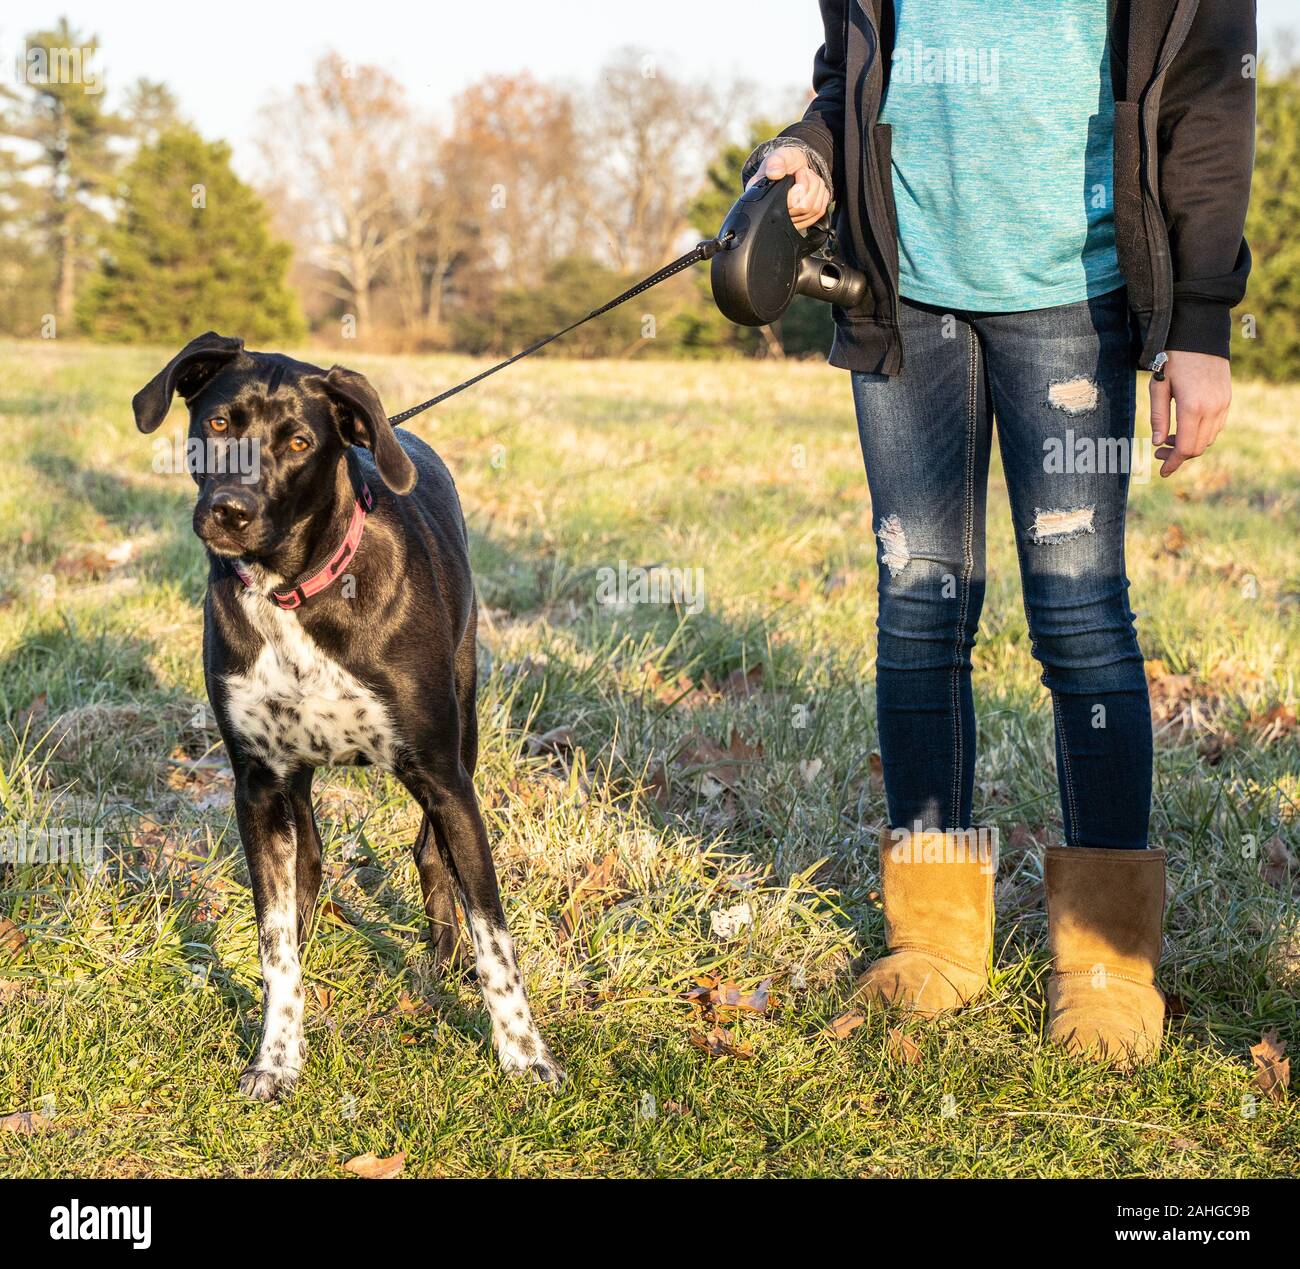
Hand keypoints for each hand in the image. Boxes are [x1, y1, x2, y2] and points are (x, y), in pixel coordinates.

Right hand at [747, 145, 828, 230]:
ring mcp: (791, 220)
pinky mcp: (803, 221)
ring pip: (814, 209)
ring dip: (817, 188)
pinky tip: (813, 186)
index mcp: (765, 201)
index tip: (798, 172)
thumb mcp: (777, 156)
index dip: (799, 187)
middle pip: (804, 207)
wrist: (792, 166)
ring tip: (808, 177)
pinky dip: (822, 195)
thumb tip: (775, 173)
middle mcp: (776, 215)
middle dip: (810, 184)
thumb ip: (775, 162)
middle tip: (804, 172)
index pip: (787, 204)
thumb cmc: (783, 163)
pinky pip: (820, 211)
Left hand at [1149, 350, 1231, 477]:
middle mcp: (1212, 409)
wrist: (1199, 336)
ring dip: (1190, 445)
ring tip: (1168, 438)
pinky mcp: (1227, 399)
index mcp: (1192, 408)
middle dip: (1178, 456)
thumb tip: (1158, 443)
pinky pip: (1216, 427)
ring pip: (1208, 439)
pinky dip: (1201, 434)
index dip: (1173, 463)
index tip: (1162, 472)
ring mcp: (1223, 404)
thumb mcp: (1158, 387)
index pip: (1185, 448)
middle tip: (1159, 452)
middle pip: (1198, 447)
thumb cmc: (1172, 360)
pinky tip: (1185, 427)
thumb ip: (1158, 417)